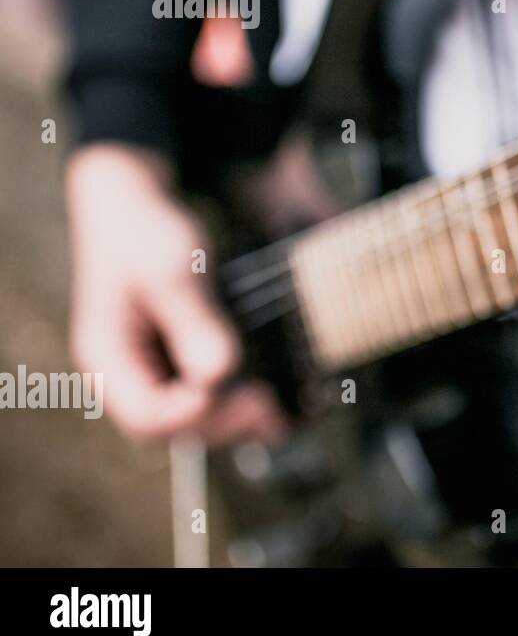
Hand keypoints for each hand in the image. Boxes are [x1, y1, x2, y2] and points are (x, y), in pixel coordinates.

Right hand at [66, 144, 286, 442]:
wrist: (137, 206)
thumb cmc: (146, 233)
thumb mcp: (172, 271)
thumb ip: (195, 323)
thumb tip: (219, 375)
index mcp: (108, 358)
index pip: (147, 417)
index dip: (196, 417)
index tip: (242, 393)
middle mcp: (128, 375)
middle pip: (175, 428)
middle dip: (227, 424)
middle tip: (273, 409)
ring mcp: (154, 371)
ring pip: (196, 418)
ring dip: (241, 421)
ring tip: (291, 413)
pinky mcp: (180, 360)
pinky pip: (210, 393)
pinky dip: (245, 399)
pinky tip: (286, 395)